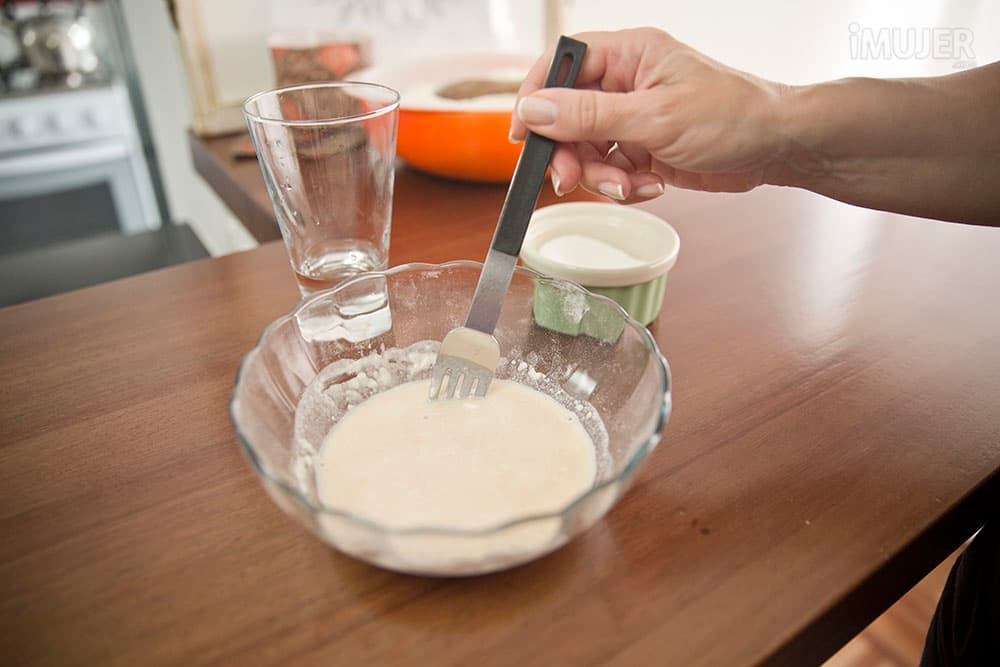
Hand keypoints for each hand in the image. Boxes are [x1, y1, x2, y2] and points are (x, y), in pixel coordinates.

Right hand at [510, 28, 788, 202]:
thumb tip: (533, 109)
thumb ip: (589, 116)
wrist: (777, 148)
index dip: (536, 96)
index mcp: (628, 55)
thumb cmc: (731, 116)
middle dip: (570, 152)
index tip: (523, 134)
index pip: (562, 64)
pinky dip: (623, 184)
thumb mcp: (654, 117)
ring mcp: (634, 118)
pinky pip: (611, 170)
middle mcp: (626, 83)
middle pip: (566, 116)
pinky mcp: (643, 148)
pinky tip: (650, 184)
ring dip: (600, 176)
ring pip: (586, 150)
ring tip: (628, 185)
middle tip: (574, 179)